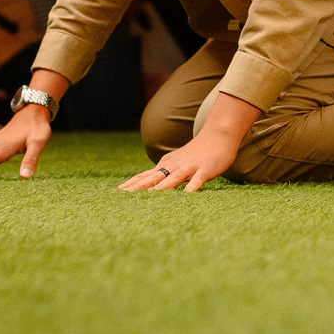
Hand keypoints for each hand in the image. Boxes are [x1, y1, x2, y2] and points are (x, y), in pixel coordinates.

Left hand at [117, 91, 259, 191]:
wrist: (217, 136)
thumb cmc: (195, 153)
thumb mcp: (175, 163)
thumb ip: (162, 175)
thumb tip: (145, 186)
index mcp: (165, 165)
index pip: (144, 176)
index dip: (131, 185)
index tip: (115, 193)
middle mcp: (174, 166)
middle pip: (153, 178)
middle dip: (138, 187)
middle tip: (123, 196)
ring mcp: (189, 167)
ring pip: (173, 178)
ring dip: (161, 187)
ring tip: (149, 196)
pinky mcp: (204, 169)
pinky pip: (198, 180)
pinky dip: (192, 186)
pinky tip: (187, 194)